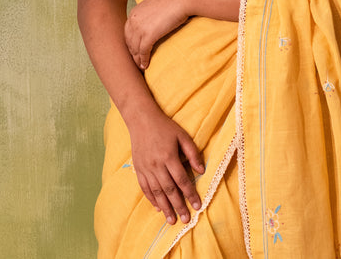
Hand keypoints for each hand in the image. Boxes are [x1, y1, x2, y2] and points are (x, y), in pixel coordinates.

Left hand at [125, 0, 189, 69]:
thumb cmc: (174, 1)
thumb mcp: (155, 6)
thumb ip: (148, 14)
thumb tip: (151, 23)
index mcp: (134, 12)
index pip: (128, 31)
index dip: (131, 43)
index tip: (135, 50)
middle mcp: (134, 19)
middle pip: (129, 41)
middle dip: (132, 52)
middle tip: (136, 61)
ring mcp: (140, 27)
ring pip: (135, 48)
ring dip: (137, 59)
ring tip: (141, 66)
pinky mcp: (148, 35)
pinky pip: (143, 51)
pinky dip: (143, 60)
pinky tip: (146, 65)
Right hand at [129, 107, 203, 224]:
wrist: (141, 120)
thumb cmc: (164, 127)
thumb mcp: (182, 135)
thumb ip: (192, 153)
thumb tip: (202, 170)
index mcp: (169, 157)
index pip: (182, 180)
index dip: (190, 194)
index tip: (198, 206)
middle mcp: (156, 165)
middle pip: (169, 190)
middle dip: (178, 207)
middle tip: (186, 220)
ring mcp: (146, 169)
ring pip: (157, 192)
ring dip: (165, 208)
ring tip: (172, 220)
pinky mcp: (138, 169)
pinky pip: (145, 188)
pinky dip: (152, 199)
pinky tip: (158, 208)